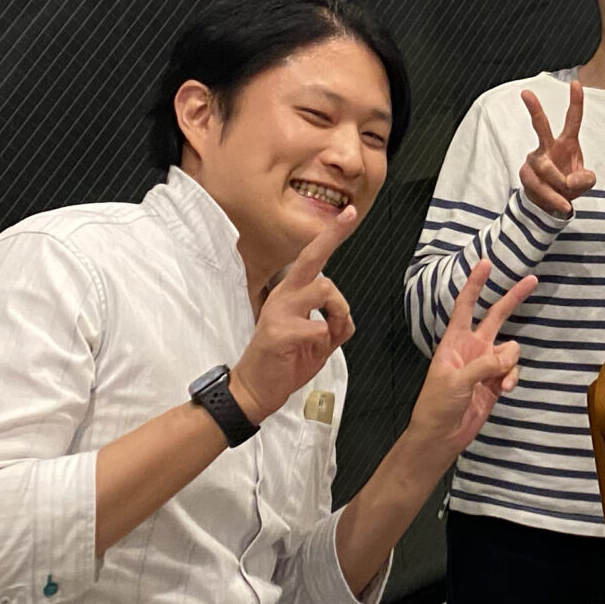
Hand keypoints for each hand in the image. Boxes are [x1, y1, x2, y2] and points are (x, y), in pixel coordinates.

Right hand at [228, 206, 357, 421]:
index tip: (349, 214)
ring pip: (325, 290)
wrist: (254, 390)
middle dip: (332, 236)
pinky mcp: (279, 332)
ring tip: (329, 336)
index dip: (330, 237)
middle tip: (349, 215)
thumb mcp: (316, 342)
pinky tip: (312, 351)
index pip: (311, 260)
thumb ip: (332, 324)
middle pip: (312, 259)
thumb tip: (345, 318)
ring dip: (338, 314)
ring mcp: (279, 312)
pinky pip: (320, 328)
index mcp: (290, 295)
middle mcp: (283, 296)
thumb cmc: (284, 362)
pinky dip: (326, 342)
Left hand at [403, 261, 539, 457]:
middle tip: (532, 279)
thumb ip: (484, 364)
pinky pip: (512, 372)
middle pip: (496, 316)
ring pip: (510, 350)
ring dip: (510, 362)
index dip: (475, 284)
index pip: (465, 306)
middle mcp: (472, 348)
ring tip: (501, 380)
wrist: (441, 435)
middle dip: (512, 299)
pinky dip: (512, 378)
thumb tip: (511, 352)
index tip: (485, 263)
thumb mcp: (456, 380)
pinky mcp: (496, 383)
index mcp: (454, 341)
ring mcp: (486, 365)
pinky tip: (504, 391)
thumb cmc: (437, 404)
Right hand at [519, 82, 596, 215]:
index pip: (572, 120)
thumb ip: (585, 179)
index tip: (575, 83)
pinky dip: (552, 197)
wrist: (550, 204)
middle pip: (541, 126)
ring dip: (558, 185)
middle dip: (534, 109)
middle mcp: (548, 147)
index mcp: (567, 143)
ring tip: (566, 200)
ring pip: (544, 167)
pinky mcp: (526, 174)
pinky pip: (539, 185)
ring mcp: (535, 159)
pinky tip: (561, 203)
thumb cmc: (568, 186)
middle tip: (526, 92)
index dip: (575, 102)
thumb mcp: (585, 182)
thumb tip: (570, 181)